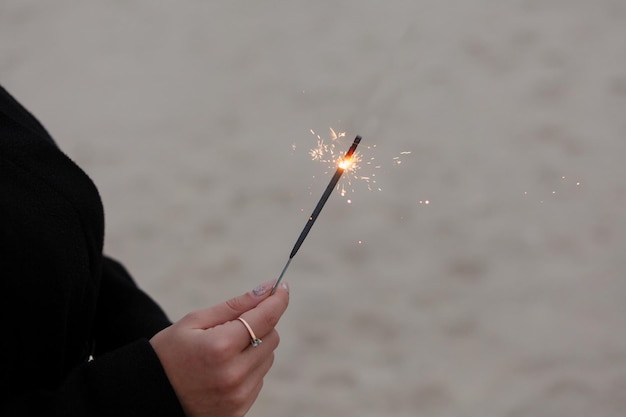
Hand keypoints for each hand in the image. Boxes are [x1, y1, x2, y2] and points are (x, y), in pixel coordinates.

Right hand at [150, 280, 288, 416]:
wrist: (150, 397)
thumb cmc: (169, 354)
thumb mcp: (194, 322)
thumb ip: (234, 306)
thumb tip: (267, 289)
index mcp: (220, 347)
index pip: (265, 317)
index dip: (277, 299)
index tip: (282, 287)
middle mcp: (234, 374)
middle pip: (272, 336)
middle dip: (260, 324)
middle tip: (235, 325)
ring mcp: (238, 396)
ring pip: (268, 358)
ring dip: (255, 347)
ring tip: (223, 352)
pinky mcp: (239, 411)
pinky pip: (259, 379)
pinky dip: (249, 369)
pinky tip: (224, 370)